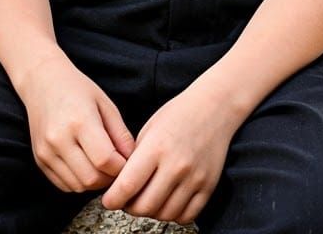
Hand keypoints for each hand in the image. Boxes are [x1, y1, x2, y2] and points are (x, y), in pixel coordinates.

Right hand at [18, 53, 135, 193]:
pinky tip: (85, 165)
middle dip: (109, 178)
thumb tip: (133, 159)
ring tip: (101, 165)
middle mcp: (59, 139)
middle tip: (116, 166)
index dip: (121, 167)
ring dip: (94, 182)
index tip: (127, 160)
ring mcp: (46, 152)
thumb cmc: (78, 89)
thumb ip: (120, 134)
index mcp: (80, 121)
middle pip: (91, 179)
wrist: (42, 82)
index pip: (105, 160)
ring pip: (77, 186)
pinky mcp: (39, 160)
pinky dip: (79, 182)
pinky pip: (64, 185)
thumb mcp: (105, 104)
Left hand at [100, 82, 240, 224]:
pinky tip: (167, 201)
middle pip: (144, 206)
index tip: (108, 199)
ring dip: (151, 212)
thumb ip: (134, 159)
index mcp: (156, 147)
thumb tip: (119, 187)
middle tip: (127, 199)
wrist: (214, 108)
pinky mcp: (208, 186)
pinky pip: (186, 216)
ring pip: (164, 215)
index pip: (126, 187)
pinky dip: (173, 215)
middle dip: (129, 207)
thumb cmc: (179, 114)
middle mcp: (176, 165)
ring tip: (147, 198)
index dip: (112, 199)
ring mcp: (194, 178)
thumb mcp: (149, 129)